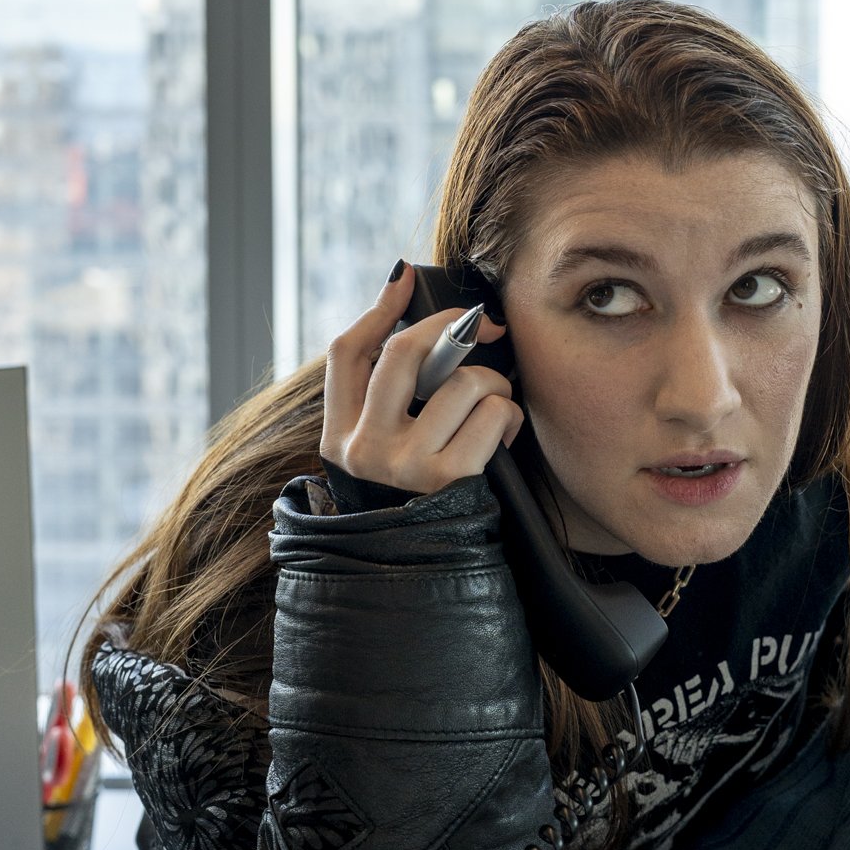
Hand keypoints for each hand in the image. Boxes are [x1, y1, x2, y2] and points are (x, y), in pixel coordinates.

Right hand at [322, 260, 522, 494]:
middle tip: (484, 326)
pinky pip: (493, 413)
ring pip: (463, 381)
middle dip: (453, 326)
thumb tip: (402, 288)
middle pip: (405, 354)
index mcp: (340, 437)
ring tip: (494, 404)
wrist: (432, 570)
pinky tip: (503, 433)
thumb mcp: (383, 450)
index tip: (406, 279)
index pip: (345, 354)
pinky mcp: (450, 478)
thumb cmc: (419, 496)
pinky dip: (509, 416)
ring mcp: (406, 464)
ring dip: (493, 383)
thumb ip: (387, 391)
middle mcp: (365, 450)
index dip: (379, 310)